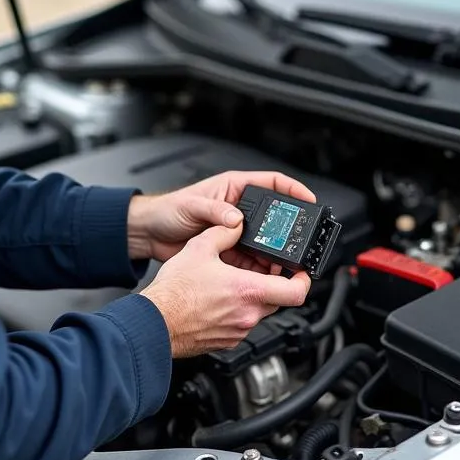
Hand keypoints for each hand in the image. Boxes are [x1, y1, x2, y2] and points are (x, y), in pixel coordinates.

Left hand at [126, 170, 315, 271]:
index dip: (293, 190)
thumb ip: (215, 210)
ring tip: (279, 264)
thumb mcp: (192, 205)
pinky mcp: (229, 252)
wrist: (150, 235)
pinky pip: (250, 260)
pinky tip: (260, 275)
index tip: (309, 200)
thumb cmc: (167, 210)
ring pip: (264, 242)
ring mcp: (235, 232)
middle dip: (286, 230)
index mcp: (234, 188)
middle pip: (273, 218)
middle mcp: (238, 209)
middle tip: (296, 241)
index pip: (272, 184)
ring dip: (272, 254)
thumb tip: (236, 218)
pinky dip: (257, 269)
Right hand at [140, 223, 311, 356]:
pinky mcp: (226, 342)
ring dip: (252, 297)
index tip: (300, 271)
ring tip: (231, 283)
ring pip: (259, 312)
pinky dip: (236, 311)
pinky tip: (218, 300)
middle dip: (274, 284)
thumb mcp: (200, 248)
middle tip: (263, 270)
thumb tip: (236, 223)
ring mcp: (238, 331)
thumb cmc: (173, 293)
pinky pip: (241, 324)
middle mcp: (248, 315)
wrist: (154, 322)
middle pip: (279, 300)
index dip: (304, 280)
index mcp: (249, 291)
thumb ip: (224, 232)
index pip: (297, 291)